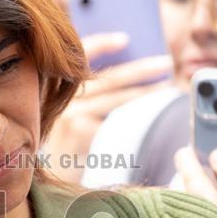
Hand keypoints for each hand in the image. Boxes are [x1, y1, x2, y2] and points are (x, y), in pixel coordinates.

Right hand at [43, 33, 172, 182]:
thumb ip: (85, 95)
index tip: (125, 39)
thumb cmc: (64, 146)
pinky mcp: (80, 131)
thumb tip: (125, 76)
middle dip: (139, 69)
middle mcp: (59, 96)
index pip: (77, 57)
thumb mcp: (67, 114)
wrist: (49, 178)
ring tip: (167, 84)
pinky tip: (154, 110)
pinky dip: (136, 113)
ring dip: (145, 89)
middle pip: (106, 77)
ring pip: (115, 96)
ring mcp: (69, 113)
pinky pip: (115, 118)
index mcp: (54, 85)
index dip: (102, 44)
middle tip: (165, 62)